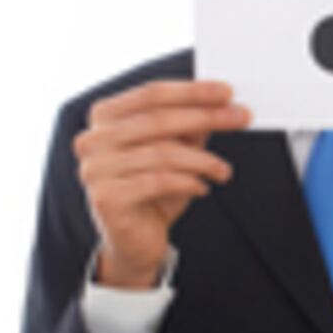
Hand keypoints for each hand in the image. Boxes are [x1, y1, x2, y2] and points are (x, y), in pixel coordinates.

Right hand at [72, 79, 252, 287]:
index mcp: (104, 118)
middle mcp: (92, 140)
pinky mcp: (106, 198)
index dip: (192, 91)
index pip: (152, 94)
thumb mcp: (175, 150)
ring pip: (162, 153)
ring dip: (202, 160)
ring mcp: (95, 169)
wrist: (134, 241)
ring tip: (223, 170)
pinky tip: (203, 188)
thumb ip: (189, 125)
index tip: (227, 92)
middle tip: (240, 118)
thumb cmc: (153, 190)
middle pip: (158, 120)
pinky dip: (188, 182)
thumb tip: (219, 102)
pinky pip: (158, 182)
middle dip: (206, 117)